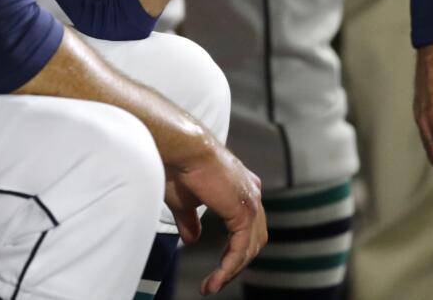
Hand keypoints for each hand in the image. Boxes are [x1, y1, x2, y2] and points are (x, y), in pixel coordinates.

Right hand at [165, 140, 266, 294]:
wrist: (181, 149)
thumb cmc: (179, 166)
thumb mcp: (184, 202)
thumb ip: (191, 222)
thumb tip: (192, 239)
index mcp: (242, 186)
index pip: (247, 226)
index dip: (234, 250)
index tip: (218, 268)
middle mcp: (252, 192)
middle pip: (253, 239)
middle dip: (236, 263)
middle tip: (217, 281)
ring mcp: (251, 201)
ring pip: (250, 247)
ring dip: (232, 269)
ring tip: (212, 285)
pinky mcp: (244, 211)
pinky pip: (241, 248)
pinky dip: (229, 266)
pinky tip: (216, 278)